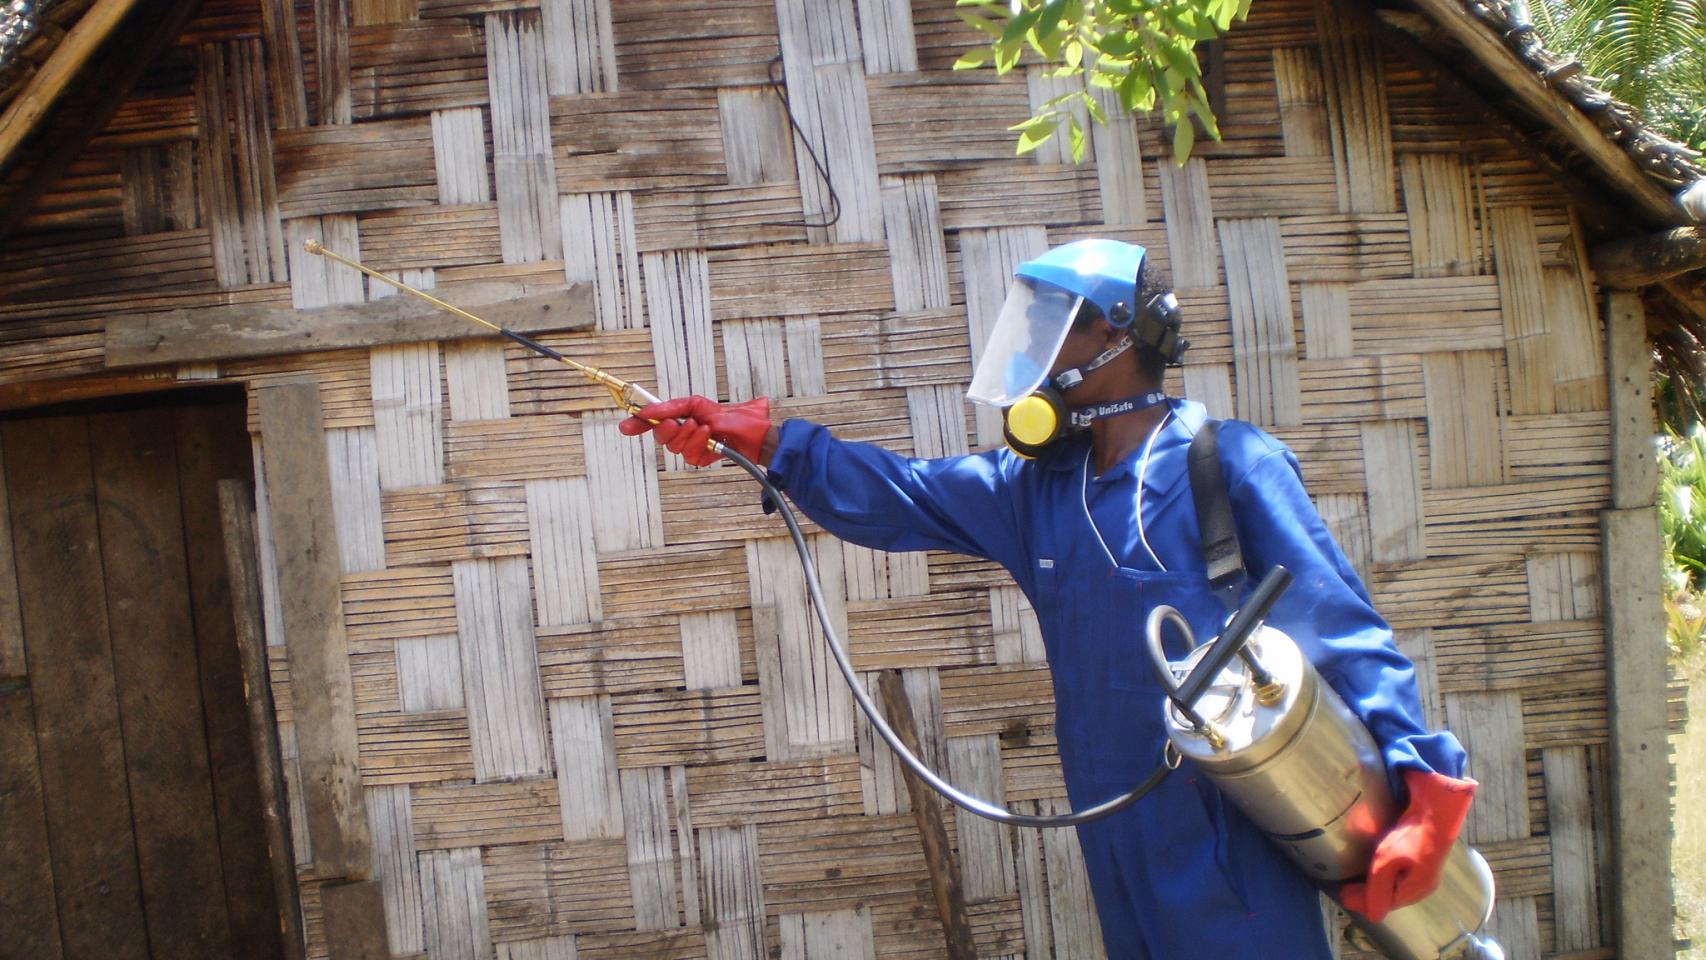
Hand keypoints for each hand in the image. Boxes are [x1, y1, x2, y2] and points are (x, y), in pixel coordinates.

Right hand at [617, 395, 771, 467]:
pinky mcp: (699, 459)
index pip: (652, 422)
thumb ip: (670, 407)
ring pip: (674, 447)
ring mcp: (690, 447)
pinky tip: (710, 438)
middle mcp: (682, 433)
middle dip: (668, 429)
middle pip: (660, 437)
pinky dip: (699, 443)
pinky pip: (689, 455)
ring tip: (704, 427)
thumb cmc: (729, 416)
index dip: (637, 425)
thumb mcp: (696, 404)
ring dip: (689, 435)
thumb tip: (646, 412)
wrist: (751, 433)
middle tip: (680, 422)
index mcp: (679, 417)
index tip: (625, 427)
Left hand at [1339, 770, 1476, 921]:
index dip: (1362, 901)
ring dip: (1375, 884)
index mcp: (1415, 890)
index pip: (1384, 905)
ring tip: (1355, 880)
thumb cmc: (1411, 836)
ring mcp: (1423, 873)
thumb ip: (1378, 889)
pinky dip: (1385, 873)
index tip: (1342, 895)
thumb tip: (1373, 917)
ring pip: (1395, 885)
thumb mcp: (1387, 863)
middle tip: (1344, 888)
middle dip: (1367, 894)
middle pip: (1389, 896)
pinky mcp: (1421, 859)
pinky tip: (1375, 866)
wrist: (1435, 808)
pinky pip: (1400, 874)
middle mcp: (1421, 886)